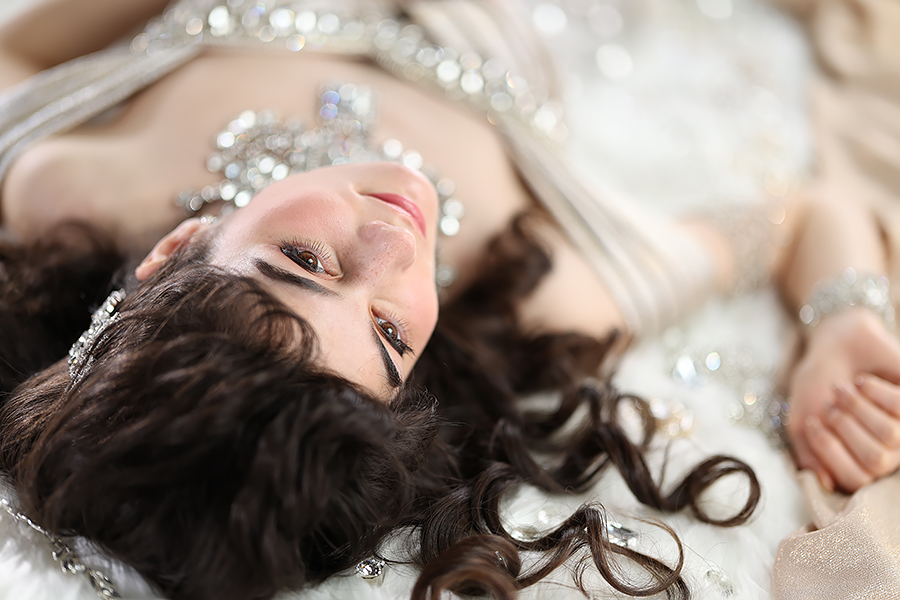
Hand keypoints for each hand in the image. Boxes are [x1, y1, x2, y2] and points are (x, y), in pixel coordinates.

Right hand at [786, 308, 899, 492]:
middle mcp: (887, 450)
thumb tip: (824, 484)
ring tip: (843, 389)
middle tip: (831, 406)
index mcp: (857, 460)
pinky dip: (874, 392)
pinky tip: (863, 382)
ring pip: (891, 436)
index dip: (832, 453)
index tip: (812, 424)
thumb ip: (809, 456)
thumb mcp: (802, 424)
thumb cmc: (817, 387)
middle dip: (846, 428)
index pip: (855, 480)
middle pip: (876, 461)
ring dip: (858, 408)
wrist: (833, 346)